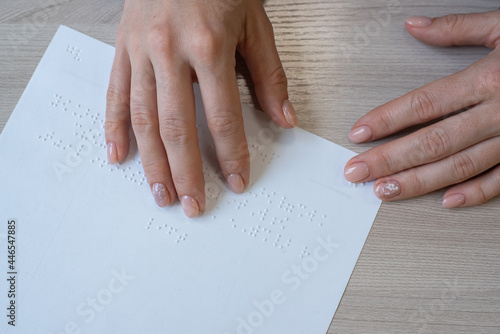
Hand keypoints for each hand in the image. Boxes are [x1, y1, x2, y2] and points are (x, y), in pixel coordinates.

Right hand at [105, 0, 296, 216]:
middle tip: (192, 204)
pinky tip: (118, 156)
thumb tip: (284, 118)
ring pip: (143, 118)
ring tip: (161, 193)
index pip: (223, 117)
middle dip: (186, 172)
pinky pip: (116, 94)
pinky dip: (115, 128)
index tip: (236, 182)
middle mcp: (170, 52)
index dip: (231, 154)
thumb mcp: (255, 24)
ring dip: (152, 162)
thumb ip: (268, 75)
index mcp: (209, 47)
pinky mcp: (122, 48)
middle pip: (177, 127)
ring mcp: (141, 51)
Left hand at [344, 10, 499, 207]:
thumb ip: (457, 28)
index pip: (425, 104)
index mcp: (489, 78)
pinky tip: (445, 200)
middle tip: (357, 172)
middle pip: (433, 141)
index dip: (387, 119)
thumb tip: (415, 26)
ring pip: (460, 165)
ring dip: (418, 181)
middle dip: (390, 160)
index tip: (359, 133)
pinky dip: (475, 193)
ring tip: (384, 190)